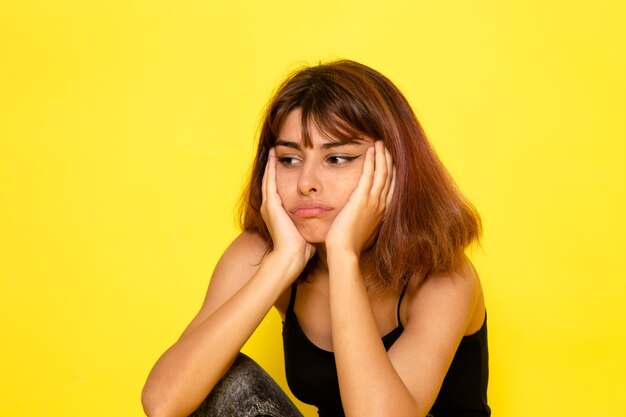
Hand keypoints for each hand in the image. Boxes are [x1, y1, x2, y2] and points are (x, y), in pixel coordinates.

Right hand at [261, 149, 315, 275]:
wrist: (291, 258)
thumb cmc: (302, 247)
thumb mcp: (306, 227)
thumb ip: (312, 218)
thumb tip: (325, 214)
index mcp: (279, 211)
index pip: (279, 187)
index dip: (283, 174)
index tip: (289, 160)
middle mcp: (271, 206)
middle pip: (271, 180)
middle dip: (273, 165)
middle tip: (275, 149)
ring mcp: (269, 205)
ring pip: (268, 177)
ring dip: (271, 162)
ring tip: (273, 148)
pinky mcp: (271, 205)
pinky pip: (269, 181)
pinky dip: (270, 168)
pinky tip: (273, 155)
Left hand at [325, 141, 395, 255]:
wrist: (345, 251)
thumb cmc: (350, 243)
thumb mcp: (364, 227)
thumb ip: (367, 217)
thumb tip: (364, 213)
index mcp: (383, 211)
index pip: (392, 186)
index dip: (393, 171)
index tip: (391, 159)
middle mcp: (382, 205)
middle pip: (390, 176)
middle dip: (389, 159)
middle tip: (386, 146)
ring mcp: (373, 201)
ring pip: (382, 173)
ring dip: (382, 156)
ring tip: (380, 143)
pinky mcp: (361, 199)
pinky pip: (369, 175)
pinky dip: (371, 161)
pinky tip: (370, 151)